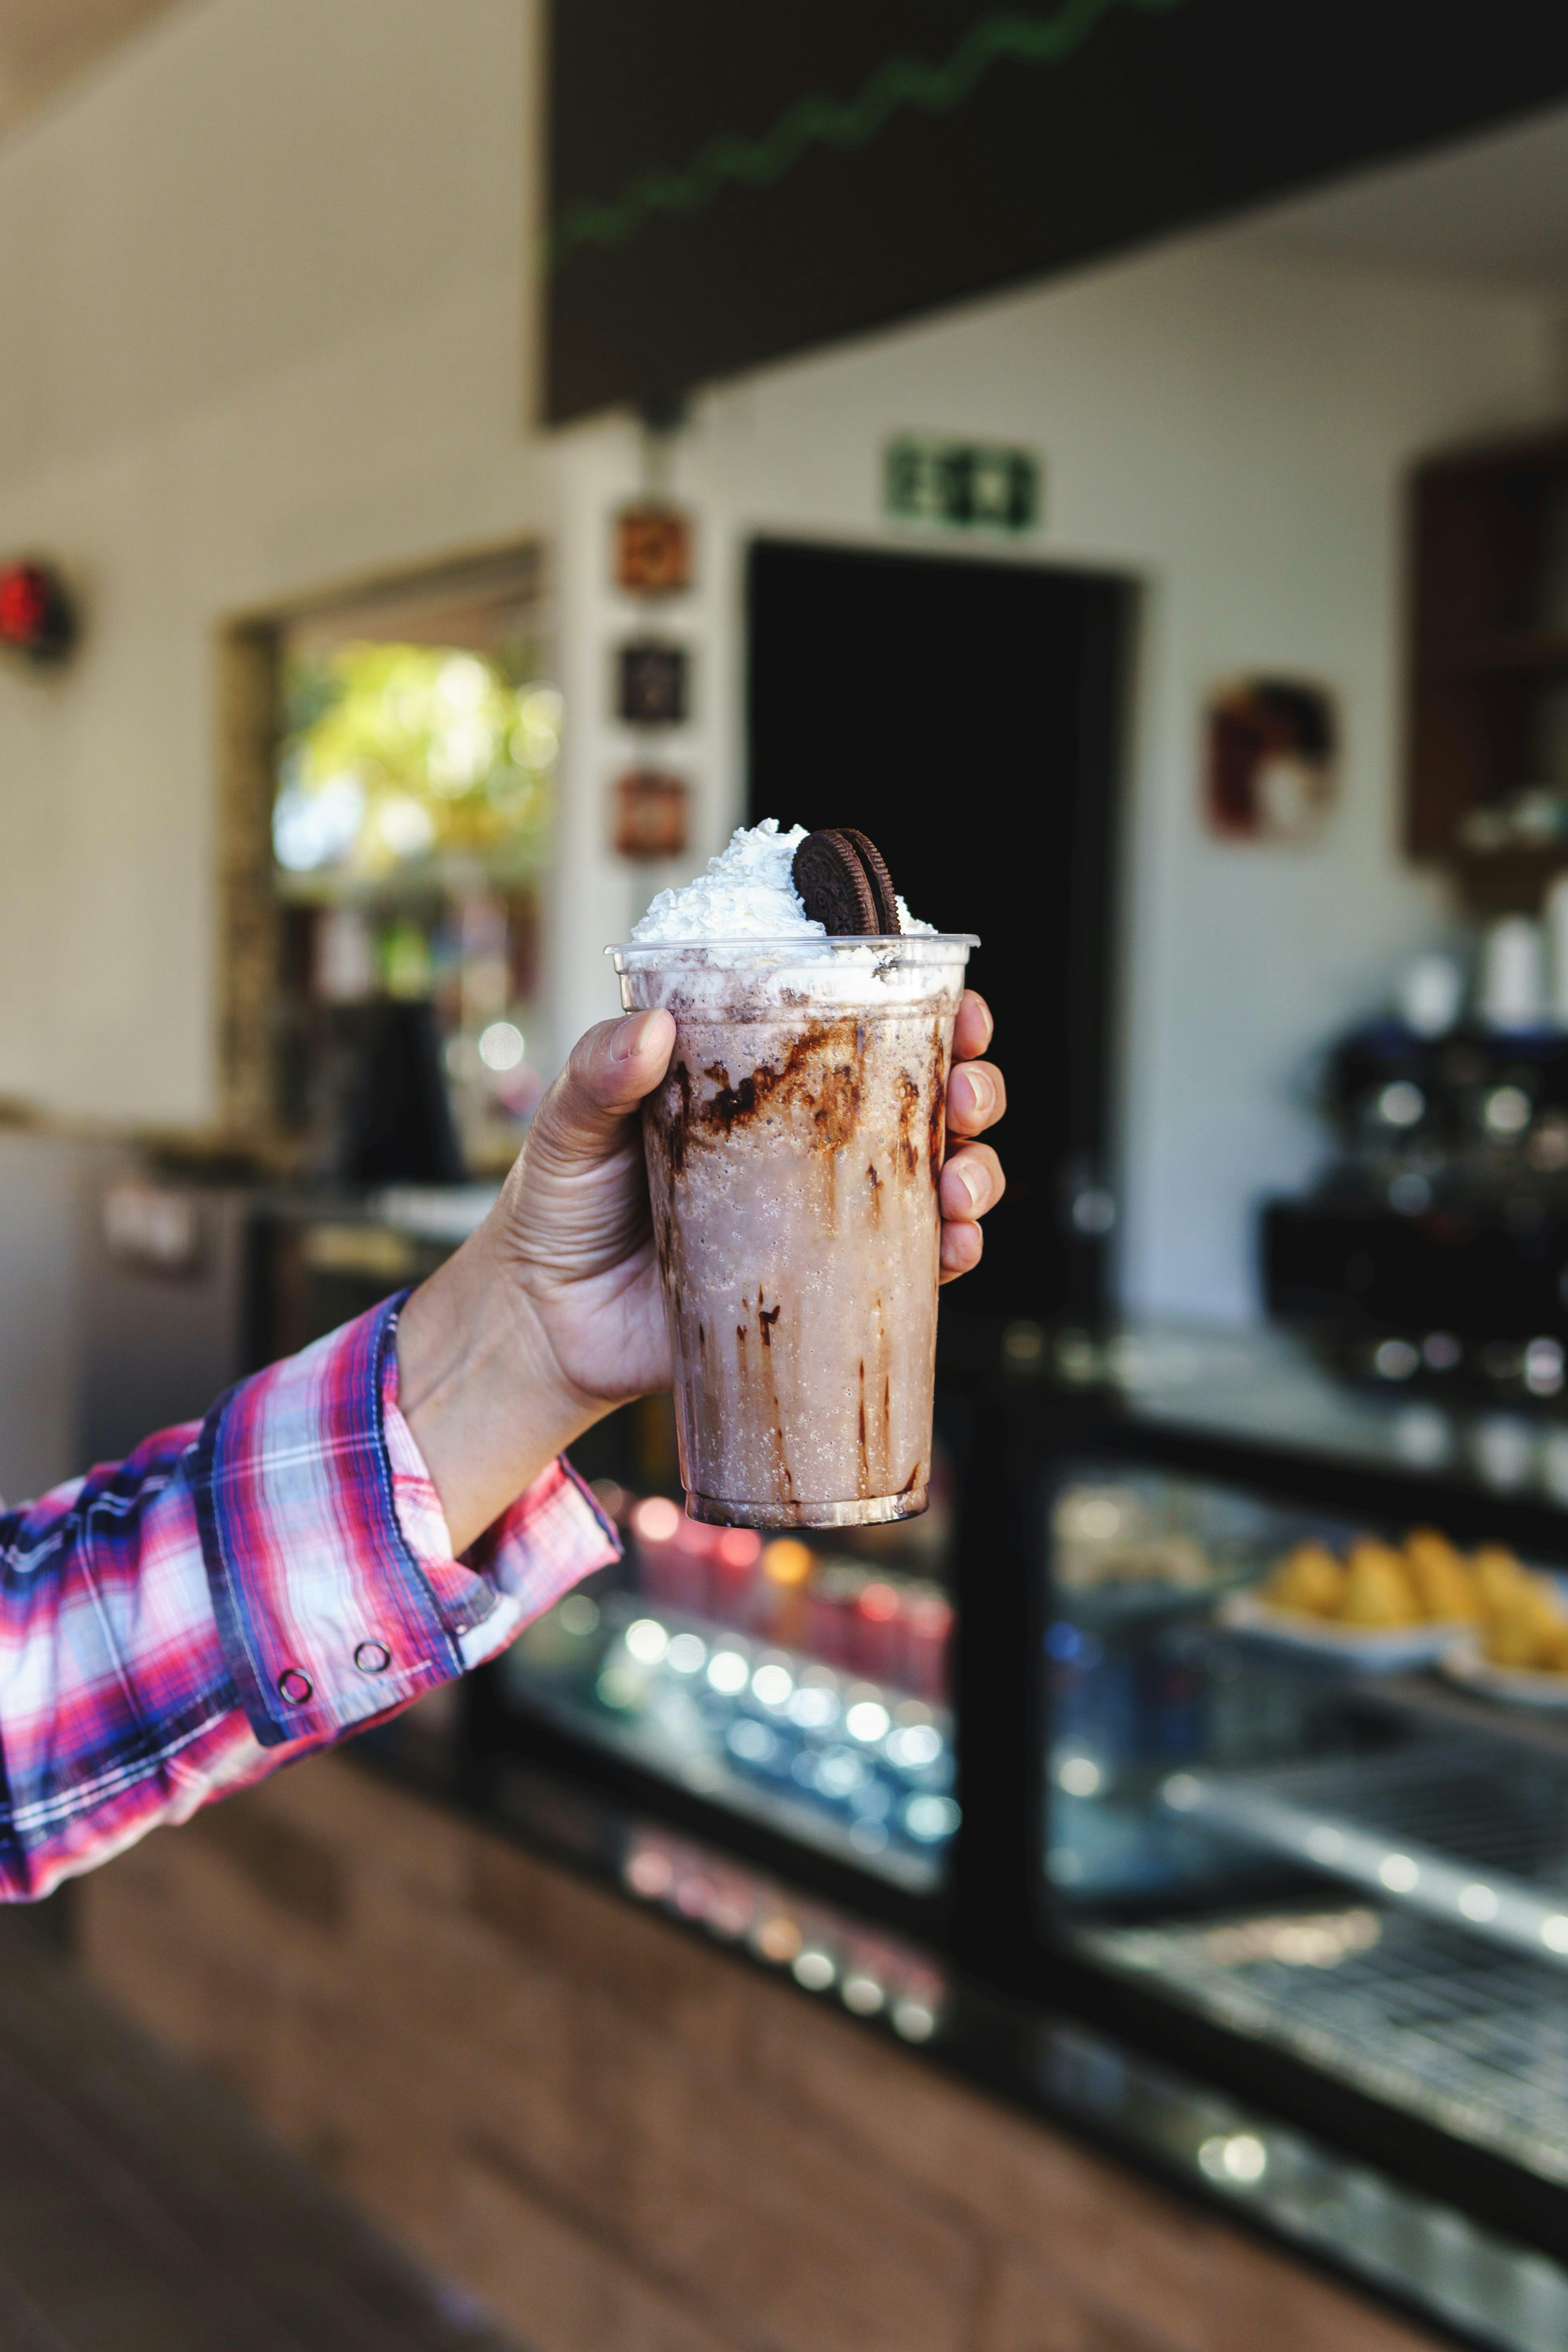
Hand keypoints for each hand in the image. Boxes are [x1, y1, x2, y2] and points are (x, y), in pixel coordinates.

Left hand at [397, 990, 1004, 1550]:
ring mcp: (818, 1220)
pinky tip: (956, 1246)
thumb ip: (599, 1073)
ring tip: (963, 1180)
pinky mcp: (817, 1292)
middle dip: (970, 1091)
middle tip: (967, 1093)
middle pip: (920, 1105)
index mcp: (762, 1086)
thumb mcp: (569, 1125)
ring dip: (973, 1174)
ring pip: (931, 1185)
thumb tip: (650, 1027)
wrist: (543, 1324)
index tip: (959, 1009)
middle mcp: (805, 1147)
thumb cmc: (559, 1207)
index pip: (861, 1034)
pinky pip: (904, 1273)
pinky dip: (948, 1257)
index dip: (927, 1018)